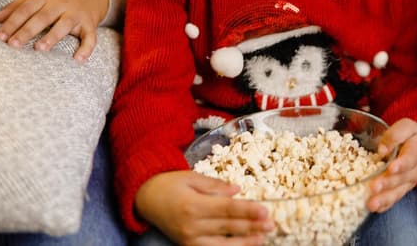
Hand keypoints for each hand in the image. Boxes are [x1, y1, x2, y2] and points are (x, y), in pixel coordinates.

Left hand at [0, 0, 108, 61]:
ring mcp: (76, 14)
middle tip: (13, 45)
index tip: (0, 36)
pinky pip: (90, 37)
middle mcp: (61, 4)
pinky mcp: (90, 25)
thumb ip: (16, 8)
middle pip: (43, 17)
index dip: (13, 22)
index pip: (26, 8)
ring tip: (40, 49)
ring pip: (64, 25)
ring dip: (52, 36)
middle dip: (27, 30)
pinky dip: (86, 48)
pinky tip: (78, 59)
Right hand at [136, 170, 272, 245]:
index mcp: (193, 205)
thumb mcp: (191, 177)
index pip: (227, 209)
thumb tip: (237, 190)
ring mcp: (189, 239)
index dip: (247, 210)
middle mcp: (192, 225)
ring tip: (263, 238)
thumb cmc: (169, 184)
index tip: (265, 210)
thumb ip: (215, 185)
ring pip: (223, 244)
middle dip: (252, 226)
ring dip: (245, 242)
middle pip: (228, 227)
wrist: (145, 199)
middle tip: (271, 224)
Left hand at [366, 119, 416, 212]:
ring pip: (398, 192)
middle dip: (387, 184)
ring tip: (372, 204)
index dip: (401, 165)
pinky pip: (396, 198)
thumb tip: (382, 150)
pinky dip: (386, 205)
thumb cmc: (415, 136)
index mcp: (416, 152)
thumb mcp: (408, 126)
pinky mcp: (404, 189)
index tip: (391, 168)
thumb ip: (395, 134)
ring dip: (384, 199)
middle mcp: (414, 171)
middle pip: (401, 179)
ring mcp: (409, 182)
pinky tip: (376, 209)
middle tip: (374, 188)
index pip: (409, 160)